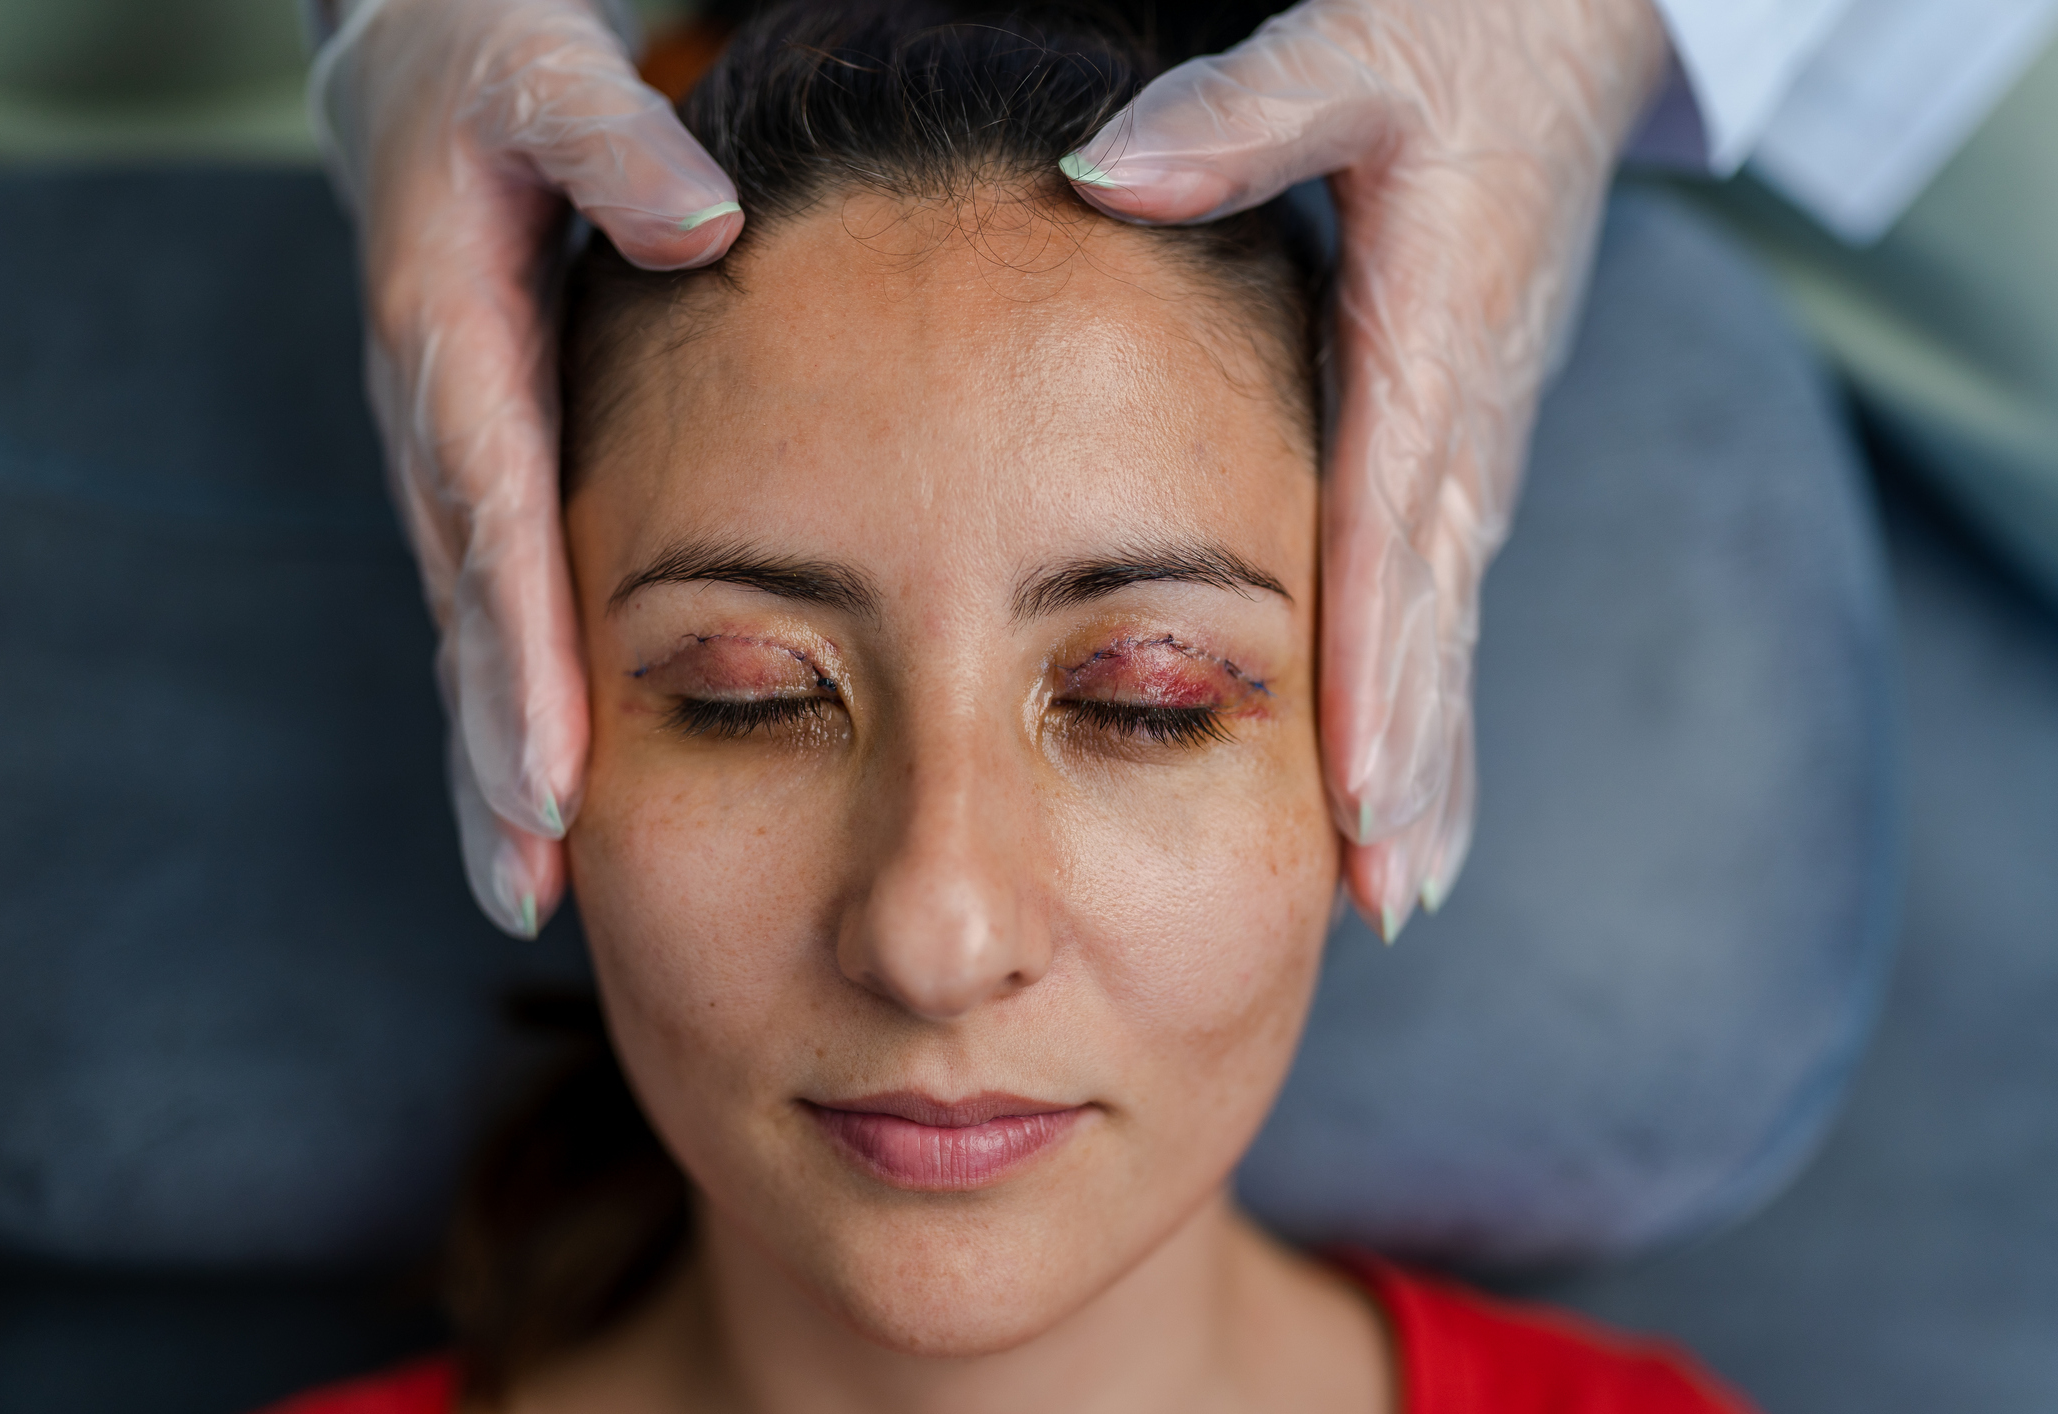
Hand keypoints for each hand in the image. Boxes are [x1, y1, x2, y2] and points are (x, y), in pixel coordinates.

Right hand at [311, 0, 741, 934]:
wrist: (417, 77)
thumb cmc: (495, 75)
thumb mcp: (546, 73)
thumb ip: (612, 144)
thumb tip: (705, 223)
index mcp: (451, 342)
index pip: (492, 519)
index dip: (517, 654)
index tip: (551, 773)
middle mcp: (439, 428)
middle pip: (466, 616)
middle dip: (491, 759)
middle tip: (531, 889)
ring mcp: (453, 465)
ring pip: (470, 636)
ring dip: (491, 767)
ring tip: (530, 892)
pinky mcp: (481, 480)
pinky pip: (493, 611)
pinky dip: (512, 710)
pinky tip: (553, 802)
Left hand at [1065, 0, 1666, 938]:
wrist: (1567, 37)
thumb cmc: (1457, 42)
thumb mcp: (1350, 52)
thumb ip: (1237, 116)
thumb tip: (1094, 168)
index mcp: (1434, 343)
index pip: (1395, 525)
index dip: (1383, 662)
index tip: (1356, 785)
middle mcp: (1465, 424)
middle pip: (1436, 620)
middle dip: (1415, 764)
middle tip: (1379, 898)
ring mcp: (1472, 451)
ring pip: (1452, 634)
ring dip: (1436, 768)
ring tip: (1397, 895)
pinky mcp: (1460, 455)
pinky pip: (1445, 605)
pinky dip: (1436, 712)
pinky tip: (1410, 799)